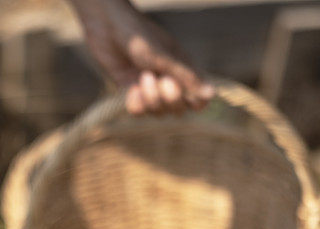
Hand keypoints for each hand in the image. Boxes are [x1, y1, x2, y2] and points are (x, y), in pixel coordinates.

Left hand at [72, 0, 213, 114]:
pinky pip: (139, 111)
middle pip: (178, 109)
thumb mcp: (164, 58)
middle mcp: (168, 81)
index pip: (198, 99)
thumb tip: (212, 94)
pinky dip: (136, 104)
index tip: (184, 94)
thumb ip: (187, 78)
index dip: (195, 103)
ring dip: (151, 100)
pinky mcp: (131, 90)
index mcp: (183, 70)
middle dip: (169, 100)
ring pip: (158, 112)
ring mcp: (150, 87)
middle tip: (160, 80)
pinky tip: (131, 88)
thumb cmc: (140, 36)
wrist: (107, 27)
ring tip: (142, 77)